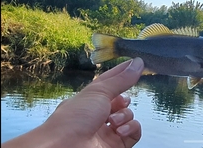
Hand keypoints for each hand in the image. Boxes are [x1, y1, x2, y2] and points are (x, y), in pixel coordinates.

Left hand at [2, 57, 144, 147]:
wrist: (65, 147)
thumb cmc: (72, 119)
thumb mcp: (99, 92)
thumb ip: (121, 79)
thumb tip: (137, 63)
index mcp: (89, 99)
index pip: (110, 81)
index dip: (122, 72)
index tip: (137, 63)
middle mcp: (98, 114)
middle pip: (121, 100)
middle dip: (124, 100)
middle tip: (120, 101)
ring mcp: (107, 130)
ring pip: (128, 116)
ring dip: (125, 116)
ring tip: (113, 121)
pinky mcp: (116, 144)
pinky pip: (134, 132)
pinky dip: (130, 128)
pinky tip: (119, 130)